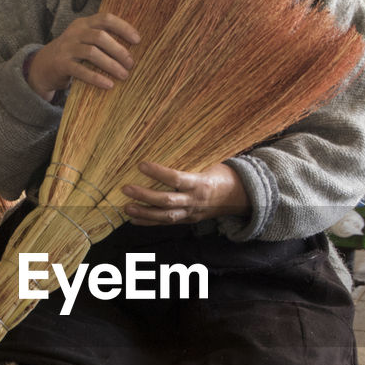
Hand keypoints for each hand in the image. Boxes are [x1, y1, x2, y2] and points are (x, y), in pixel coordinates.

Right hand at [26, 12, 139, 100]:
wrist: (43, 66)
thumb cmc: (72, 54)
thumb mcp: (84, 40)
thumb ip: (102, 39)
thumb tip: (133, 49)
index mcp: (84, 23)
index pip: (106, 19)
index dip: (123, 27)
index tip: (138, 40)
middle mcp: (75, 33)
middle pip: (100, 36)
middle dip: (119, 50)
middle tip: (131, 64)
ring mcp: (67, 48)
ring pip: (92, 52)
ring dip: (111, 64)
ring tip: (124, 75)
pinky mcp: (61, 64)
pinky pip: (81, 70)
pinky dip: (96, 78)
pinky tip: (108, 85)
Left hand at [122, 160, 249, 225]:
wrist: (238, 197)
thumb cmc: (222, 175)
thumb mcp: (210, 163)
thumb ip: (191, 158)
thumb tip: (168, 141)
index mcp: (201, 183)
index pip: (176, 179)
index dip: (158, 173)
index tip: (141, 165)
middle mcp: (194, 201)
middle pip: (167, 202)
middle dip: (145, 196)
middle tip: (126, 189)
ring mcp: (190, 213)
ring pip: (165, 217)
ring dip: (144, 213)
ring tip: (126, 207)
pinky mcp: (187, 220)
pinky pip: (166, 223)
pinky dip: (149, 222)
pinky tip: (134, 219)